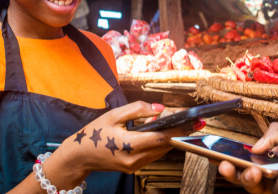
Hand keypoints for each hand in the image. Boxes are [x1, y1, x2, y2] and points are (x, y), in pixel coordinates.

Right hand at [47, 101, 199, 177]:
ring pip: (161, 152)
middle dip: (182, 133)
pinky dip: (161, 144)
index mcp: (128, 145)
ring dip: (173, 139)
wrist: (80, 156)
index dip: (180, 129)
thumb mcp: (114, 115)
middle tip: (198, 121)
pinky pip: (154, 155)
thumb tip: (160, 109)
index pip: (161, 137)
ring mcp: (135, 166)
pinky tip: (165, 134)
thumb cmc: (95, 133)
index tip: (195, 121)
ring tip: (186, 125)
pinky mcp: (134, 168)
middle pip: (165, 146)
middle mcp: (134, 159)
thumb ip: (138, 110)